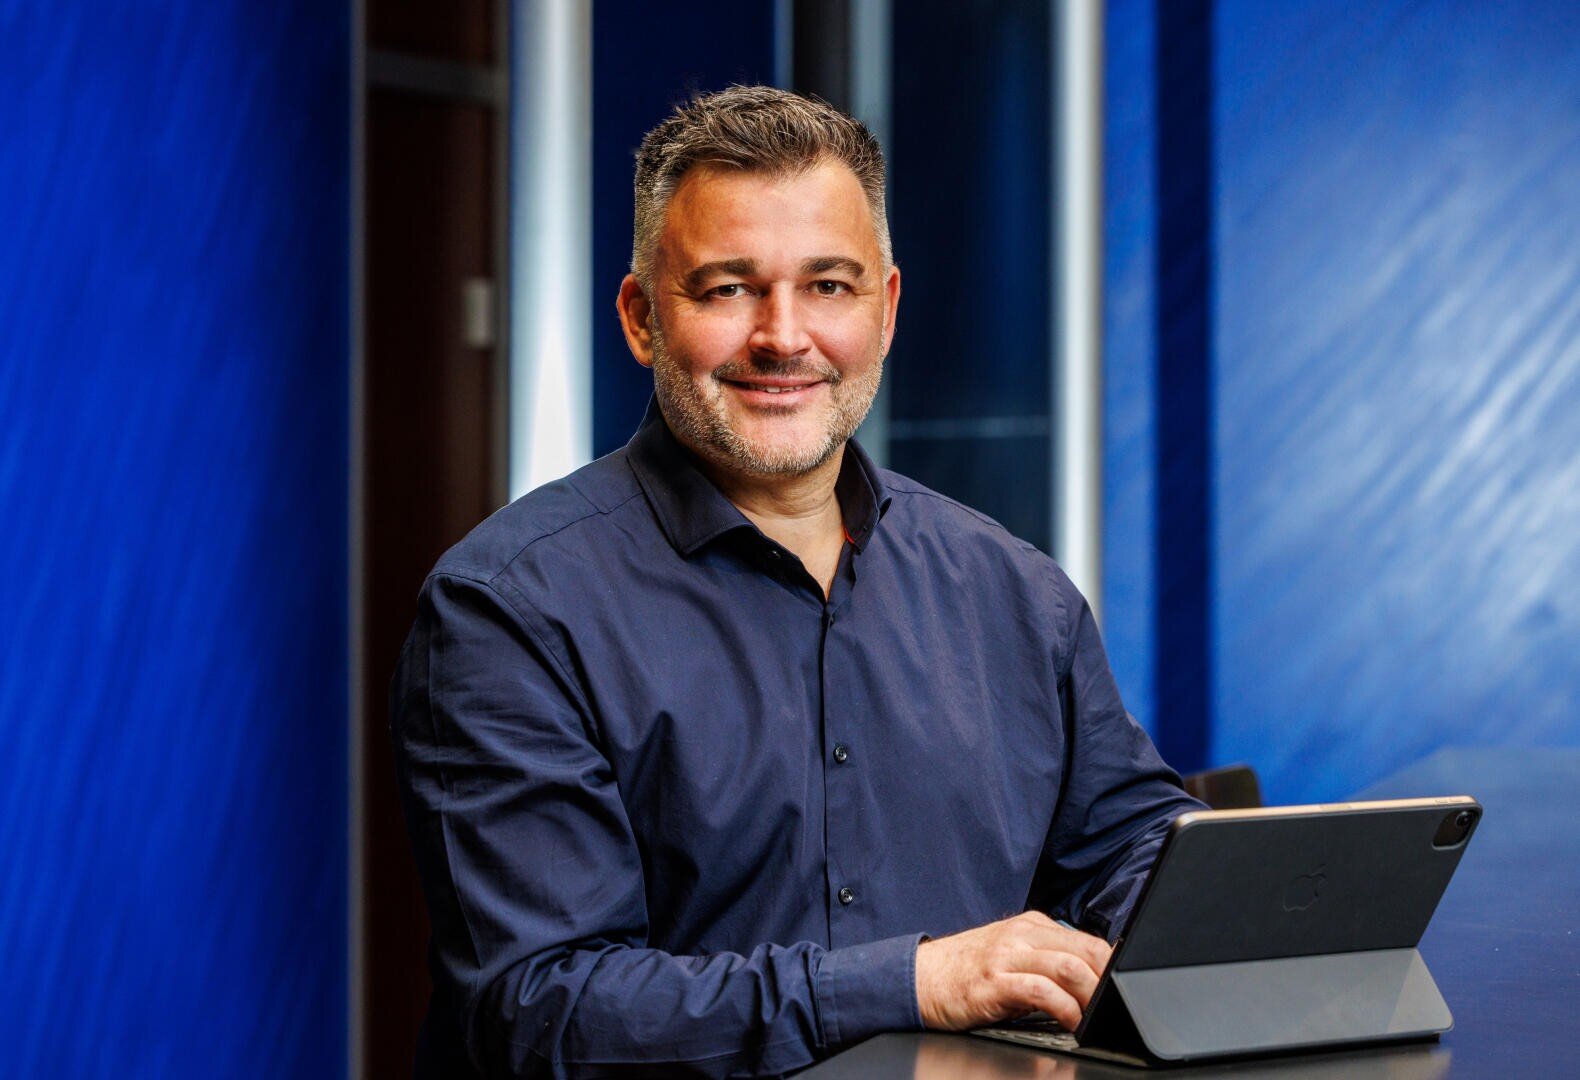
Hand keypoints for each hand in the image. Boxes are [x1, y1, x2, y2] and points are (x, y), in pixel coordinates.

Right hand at [914, 911, 1112, 1031]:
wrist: (919, 978)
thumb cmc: (967, 971)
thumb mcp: (1011, 954)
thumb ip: (1046, 958)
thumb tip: (1091, 978)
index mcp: (1031, 925)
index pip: (1090, 941)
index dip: (1113, 967)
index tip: (1122, 990)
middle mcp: (1022, 934)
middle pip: (1087, 950)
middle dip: (1108, 981)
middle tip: (1113, 1006)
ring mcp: (1007, 955)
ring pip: (1069, 967)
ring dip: (1092, 995)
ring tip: (1096, 1016)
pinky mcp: (994, 982)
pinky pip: (1042, 991)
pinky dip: (1065, 1009)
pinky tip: (1070, 1023)